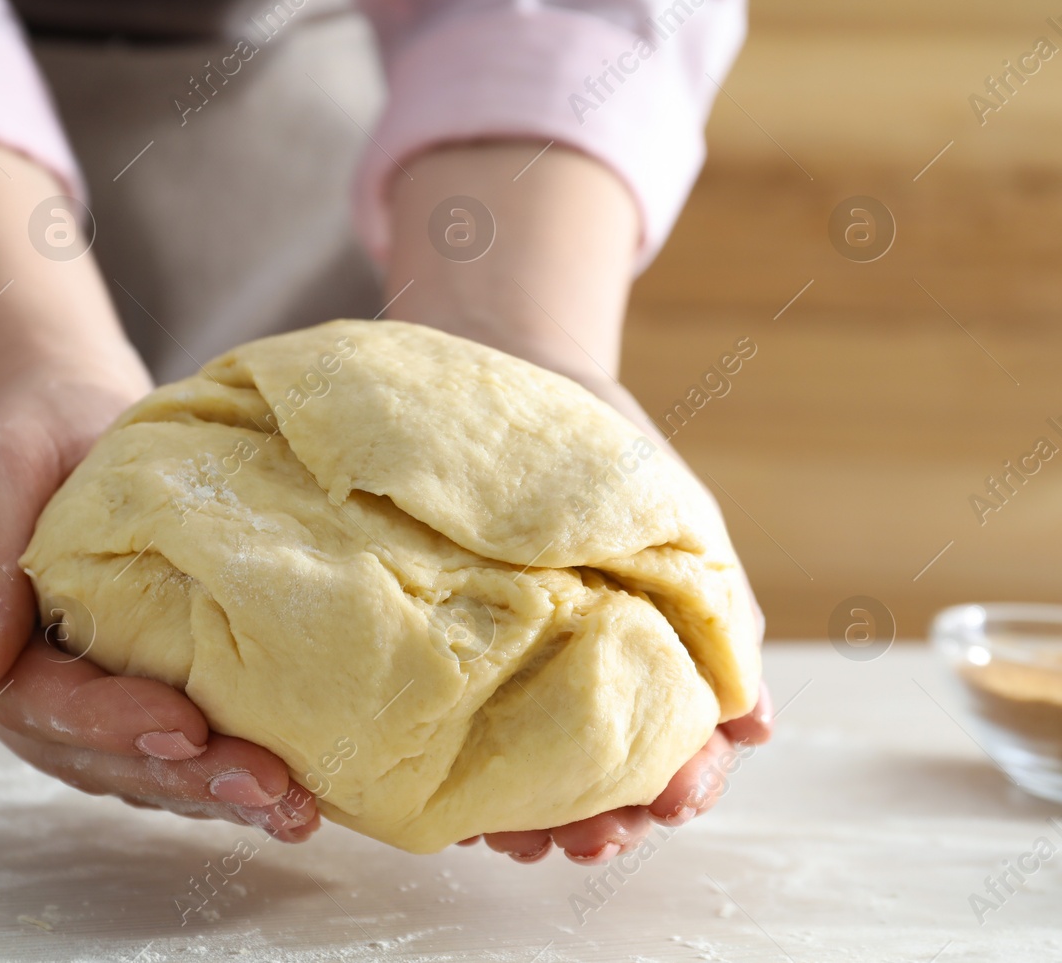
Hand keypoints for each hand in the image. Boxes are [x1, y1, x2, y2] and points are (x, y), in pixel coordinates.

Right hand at [0, 142, 318, 840]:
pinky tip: (282, 796)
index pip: (17, 696)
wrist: (76, 420)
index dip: (99, 720)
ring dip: (206, 792)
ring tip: (289, 807)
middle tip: (265, 788)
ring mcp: (53, 701)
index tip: (182, 723)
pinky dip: (215, 775)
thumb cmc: (32, 430)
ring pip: (124, 768)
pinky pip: (157, 754)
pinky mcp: (111, 699)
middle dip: (175, 773)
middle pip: (78, 752)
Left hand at [386, 140, 773, 860]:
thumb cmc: (602, 449)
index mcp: (658, 650)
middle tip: (588, 844)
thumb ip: (716, 612)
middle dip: (606, 821)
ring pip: (535, 768)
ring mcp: (520, 667)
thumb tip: (753, 723)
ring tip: (517, 840)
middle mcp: (589, 672)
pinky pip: (462, 726)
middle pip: (610, 776)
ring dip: (534, 816)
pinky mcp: (456, 653)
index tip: (670, 801)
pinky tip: (455, 796)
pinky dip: (467, 769)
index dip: (682, 782)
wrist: (506, 365)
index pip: (684, 742)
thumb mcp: (672, 515)